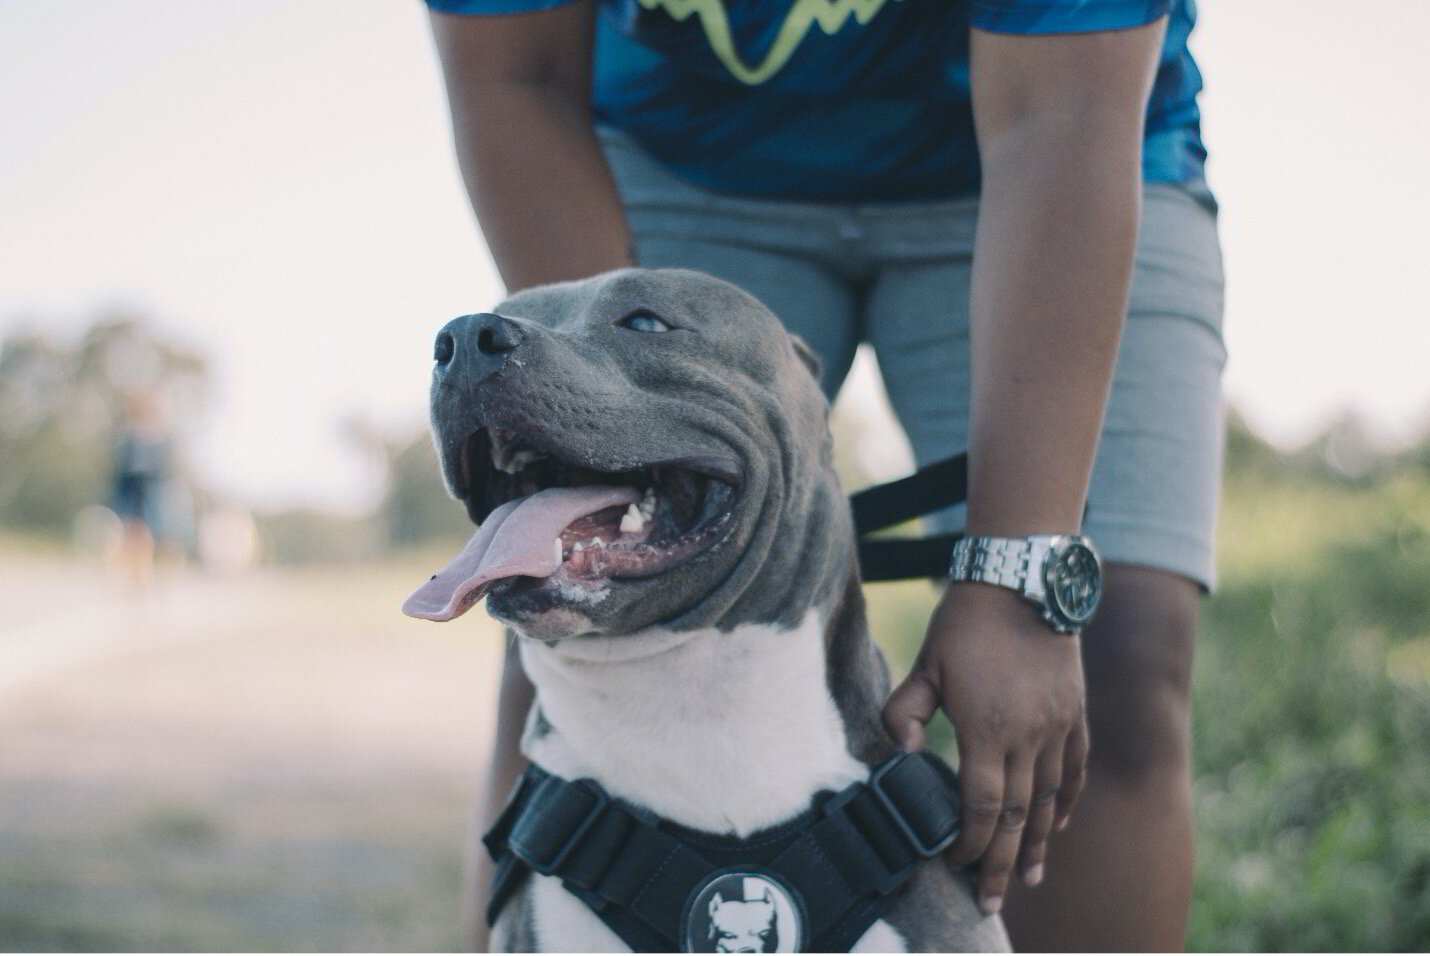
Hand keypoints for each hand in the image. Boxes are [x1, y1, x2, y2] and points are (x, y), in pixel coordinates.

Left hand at [882, 581, 1088, 915]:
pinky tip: (1056, 827)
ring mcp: (1059, 726)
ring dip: (1035, 842)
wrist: (1024, 582)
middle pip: (1016, 816)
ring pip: (1049, 800)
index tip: (958, 864)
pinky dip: (1066, 803)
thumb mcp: (925, 665)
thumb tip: (899, 755)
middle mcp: (1031, 735)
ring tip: (1026, 877)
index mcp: (989, 728)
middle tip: (991, 901)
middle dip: (1001, 862)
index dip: (970, 842)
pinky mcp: (1076, 714)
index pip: (981, 805)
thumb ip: (905, 712)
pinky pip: (1075, 770)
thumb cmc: (967, 623)